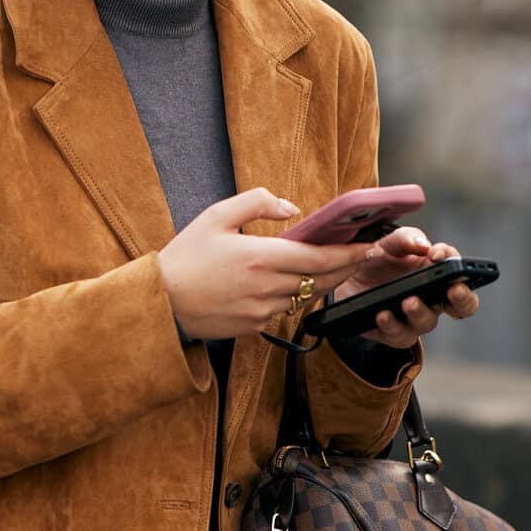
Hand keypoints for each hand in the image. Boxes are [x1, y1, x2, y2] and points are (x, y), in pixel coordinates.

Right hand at [156, 188, 379, 340]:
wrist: (161, 303)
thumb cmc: (185, 256)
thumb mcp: (216, 216)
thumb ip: (256, 203)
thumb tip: (291, 207)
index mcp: (261, 256)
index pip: (319, 257)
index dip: (349, 253)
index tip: (368, 246)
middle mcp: (267, 287)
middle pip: (321, 279)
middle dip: (345, 267)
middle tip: (362, 255)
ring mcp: (262, 311)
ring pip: (305, 296)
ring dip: (321, 282)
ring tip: (333, 266)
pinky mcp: (254, 327)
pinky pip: (283, 310)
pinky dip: (292, 296)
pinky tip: (292, 285)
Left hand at [328, 227, 480, 348]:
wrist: (348, 279)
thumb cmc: (379, 260)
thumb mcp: (391, 243)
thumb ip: (407, 238)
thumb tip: (424, 245)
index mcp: (438, 276)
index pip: (460, 274)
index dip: (458, 266)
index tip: (438, 255)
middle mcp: (433, 300)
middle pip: (462, 306)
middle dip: (463, 299)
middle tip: (454, 290)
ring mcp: (414, 319)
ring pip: (427, 322)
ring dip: (420, 312)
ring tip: (409, 301)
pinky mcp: (393, 333)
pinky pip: (398, 335)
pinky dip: (391, 325)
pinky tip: (383, 314)